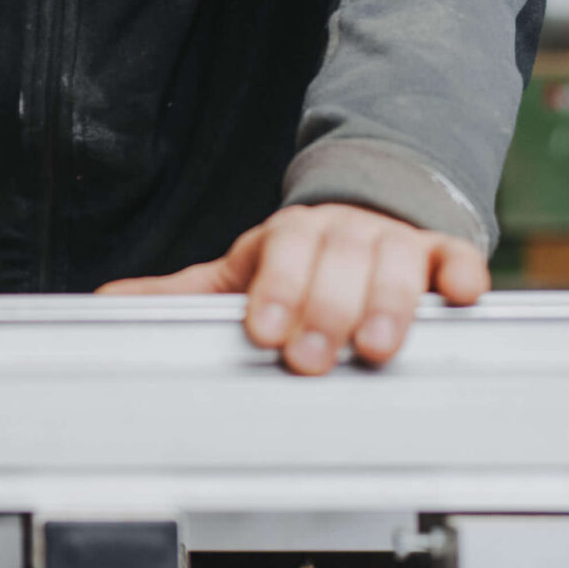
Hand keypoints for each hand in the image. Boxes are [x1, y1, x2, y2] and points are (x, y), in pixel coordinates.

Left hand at [98, 203, 488, 373]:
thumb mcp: (241, 270)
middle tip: (312, 357)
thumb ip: (183, 293)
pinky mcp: (442, 253)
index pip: (281, 253)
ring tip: (378, 347)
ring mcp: (394, 242)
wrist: (368, 210)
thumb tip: (107, 306)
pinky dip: (461, 273)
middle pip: (337, 261)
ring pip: (396, 263)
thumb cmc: (301, 257)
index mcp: (289, 235)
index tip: (262, 331)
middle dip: (324, 309)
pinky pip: (457, 256)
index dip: (274, 290)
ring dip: (389, 304)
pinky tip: (460, 297)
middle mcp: (342, 232)